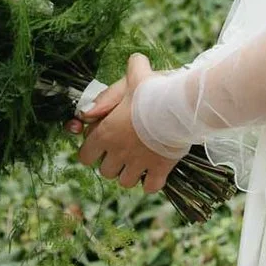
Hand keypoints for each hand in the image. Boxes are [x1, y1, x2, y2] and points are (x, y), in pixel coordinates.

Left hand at [72, 53, 182, 194]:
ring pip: (125, 182)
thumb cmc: (154, 91)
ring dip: (130, 174)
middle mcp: (118, 152)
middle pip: (105, 171)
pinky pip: (150, 187)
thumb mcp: (132, 79)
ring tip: (140, 161)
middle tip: (125, 150)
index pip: (84, 156)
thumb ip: (110, 91)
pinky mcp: (160, 168)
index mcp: (105, 133)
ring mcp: (139, 163)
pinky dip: (151, 182)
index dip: (93, 150)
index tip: (104, 141)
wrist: (180, 105)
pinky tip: (155, 171)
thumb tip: (88, 109)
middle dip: (113, 163)